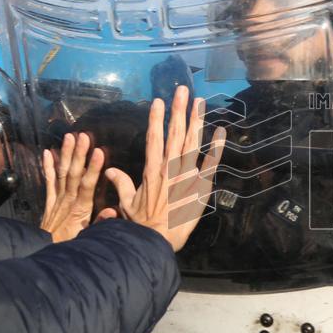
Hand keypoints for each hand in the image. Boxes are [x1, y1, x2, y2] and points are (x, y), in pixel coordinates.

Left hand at [40, 132, 113, 242]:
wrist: (46, 253)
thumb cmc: (71, 247)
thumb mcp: (88, 238)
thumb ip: (99, 224)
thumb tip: (113, 211)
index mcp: (81, 209)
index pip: (87, 185)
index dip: (93, 168)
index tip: (99, 152)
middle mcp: (68, 201)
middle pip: (74, 174)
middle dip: (79, 154)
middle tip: (83, 136)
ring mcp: (58, 200)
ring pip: (62, 173)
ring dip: (65, 154)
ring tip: (68, 137)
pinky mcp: (50, 202)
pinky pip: (49, 181)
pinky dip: (48, 167)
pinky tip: (48, 152)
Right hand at [105, 85, 225, 252]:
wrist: (156, 242)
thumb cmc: (141, 224)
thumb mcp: (127, 203)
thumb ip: (122, 183)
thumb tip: (111, 170)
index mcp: (151, 170)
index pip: (153, 138)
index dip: (156, 119)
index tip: (158, 101)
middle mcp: (169, 169)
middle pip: (174, 134)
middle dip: (178, 110)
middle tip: (183, 90)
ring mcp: (186, 176)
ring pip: (192, 143)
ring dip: (196, 121)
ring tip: (200, 102)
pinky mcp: (200, 187)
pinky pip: (210, 164)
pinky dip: (216, 148)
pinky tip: (221, 131)